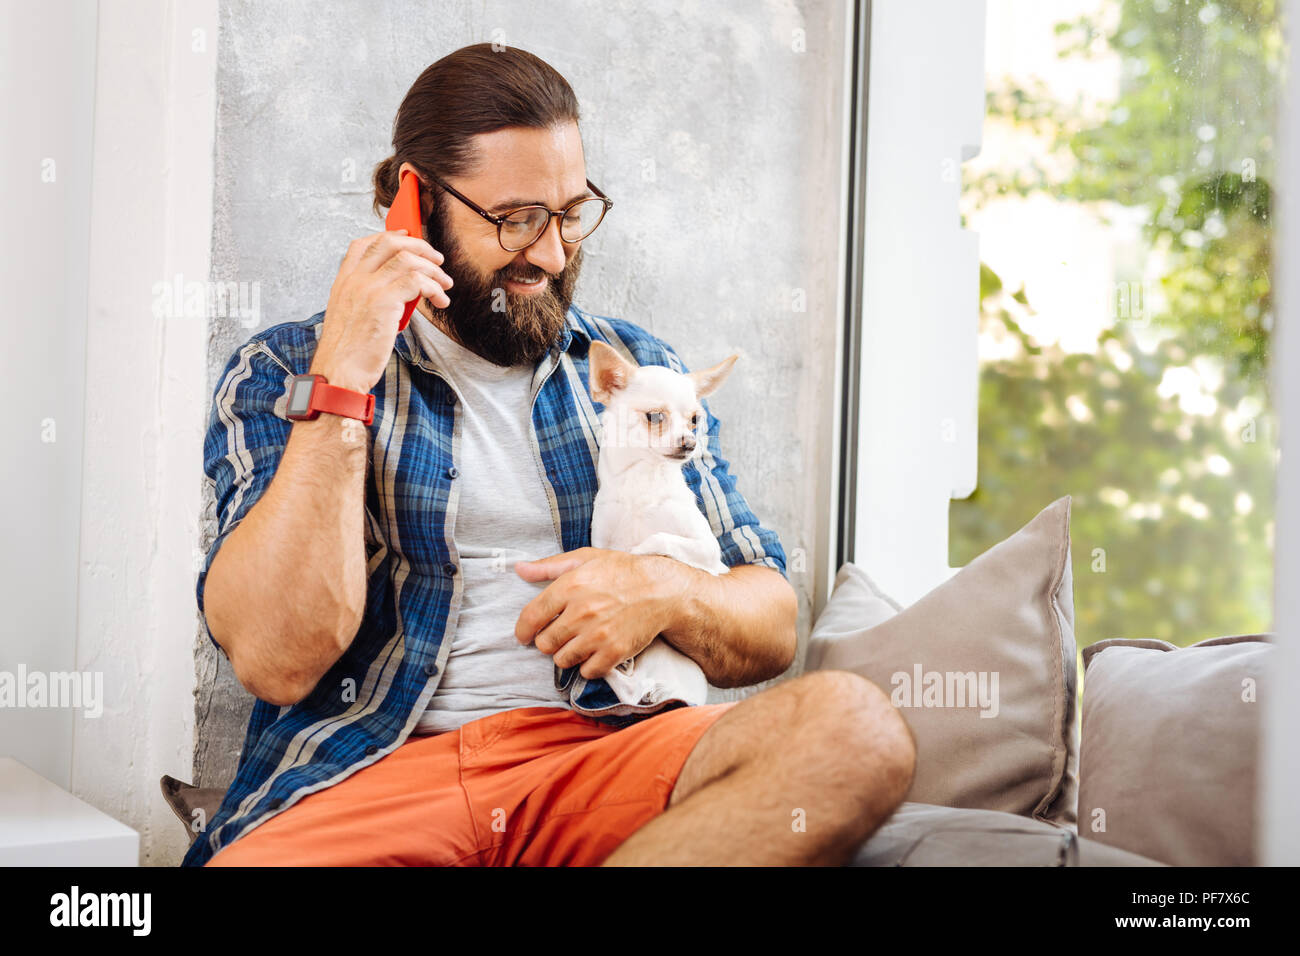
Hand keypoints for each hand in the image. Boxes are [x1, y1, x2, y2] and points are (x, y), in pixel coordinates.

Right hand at [310, 230, 453, 391]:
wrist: (339, 372)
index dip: (389, 235)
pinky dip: (434, 288)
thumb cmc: (348, 353)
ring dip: (433, 271)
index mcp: (343, 282)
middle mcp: (354, 280)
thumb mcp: (350, 317)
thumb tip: (401, 291)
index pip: (363, 244)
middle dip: (420, 247)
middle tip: (437, 260)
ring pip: (408, 260)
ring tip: (444, 285)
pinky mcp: (383, 302)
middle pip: (389, 244)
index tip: (408, 237)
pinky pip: (417, 281)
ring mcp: (368, 288)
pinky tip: (440, 300)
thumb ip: (368, 298)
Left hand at [514, 548, 689, 679]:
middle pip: (544, 643)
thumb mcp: (585, 559)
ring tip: (580, 641)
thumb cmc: (621, 571)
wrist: (661, 590)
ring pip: (562, 660)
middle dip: (549, 640)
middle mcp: (581, 612)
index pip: (531, 617)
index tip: (524, 635)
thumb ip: (549, 566)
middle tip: (562, 634)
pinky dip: (588, 665)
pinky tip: (595, 651)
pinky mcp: (614, 652)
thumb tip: (519, 569)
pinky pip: (586, 671)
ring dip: (567, 653)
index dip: (523, 630)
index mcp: (570, 586)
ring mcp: (598, 635)